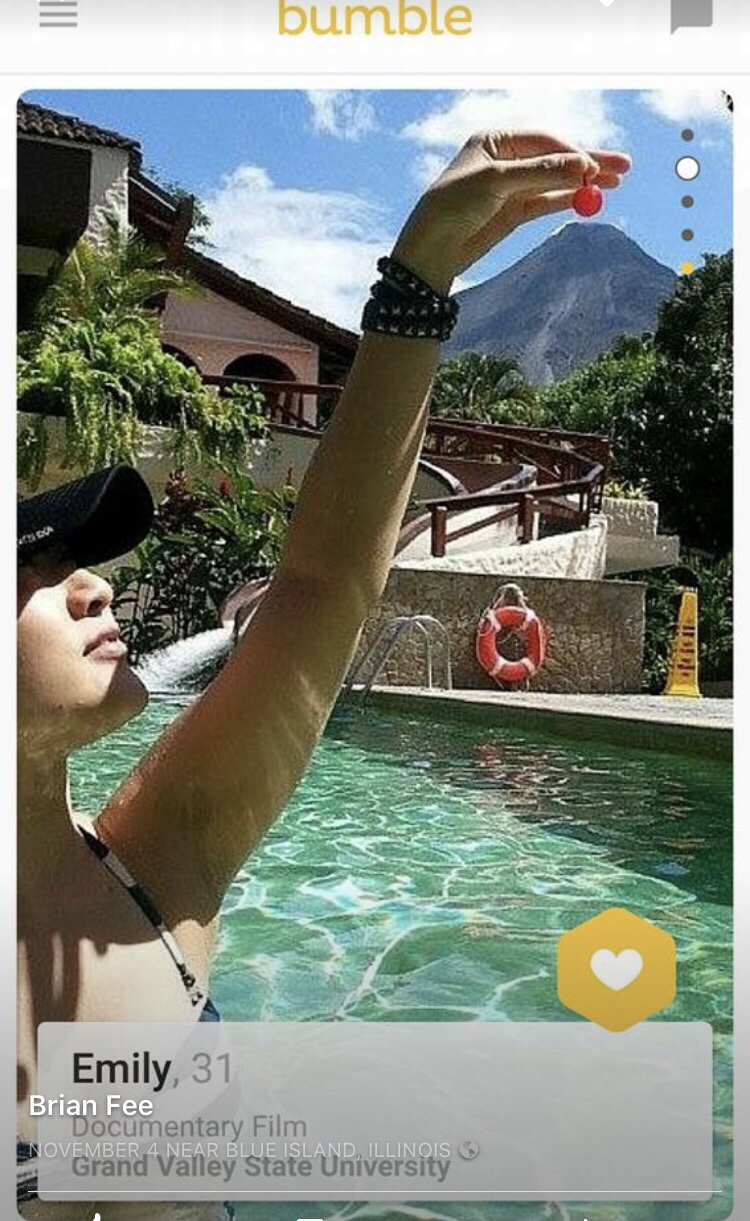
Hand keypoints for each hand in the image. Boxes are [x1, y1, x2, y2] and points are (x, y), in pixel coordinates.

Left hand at [392, 130, 631, 293]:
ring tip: (617, 183)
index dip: (572, 152)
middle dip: (589, 163)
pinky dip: (568, 199)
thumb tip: (584, 164)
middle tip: (624, 167)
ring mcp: (511, 187)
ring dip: (584, 182)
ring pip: (555, 181)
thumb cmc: (453, 205)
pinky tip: (590, 198)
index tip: (594, 166)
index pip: (544, 140)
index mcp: (494, 139)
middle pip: (556, 158)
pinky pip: (547, 202)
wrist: (431, 250)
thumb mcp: (497, 182)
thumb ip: (541, 172)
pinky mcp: (513, 213)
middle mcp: (505, 159)